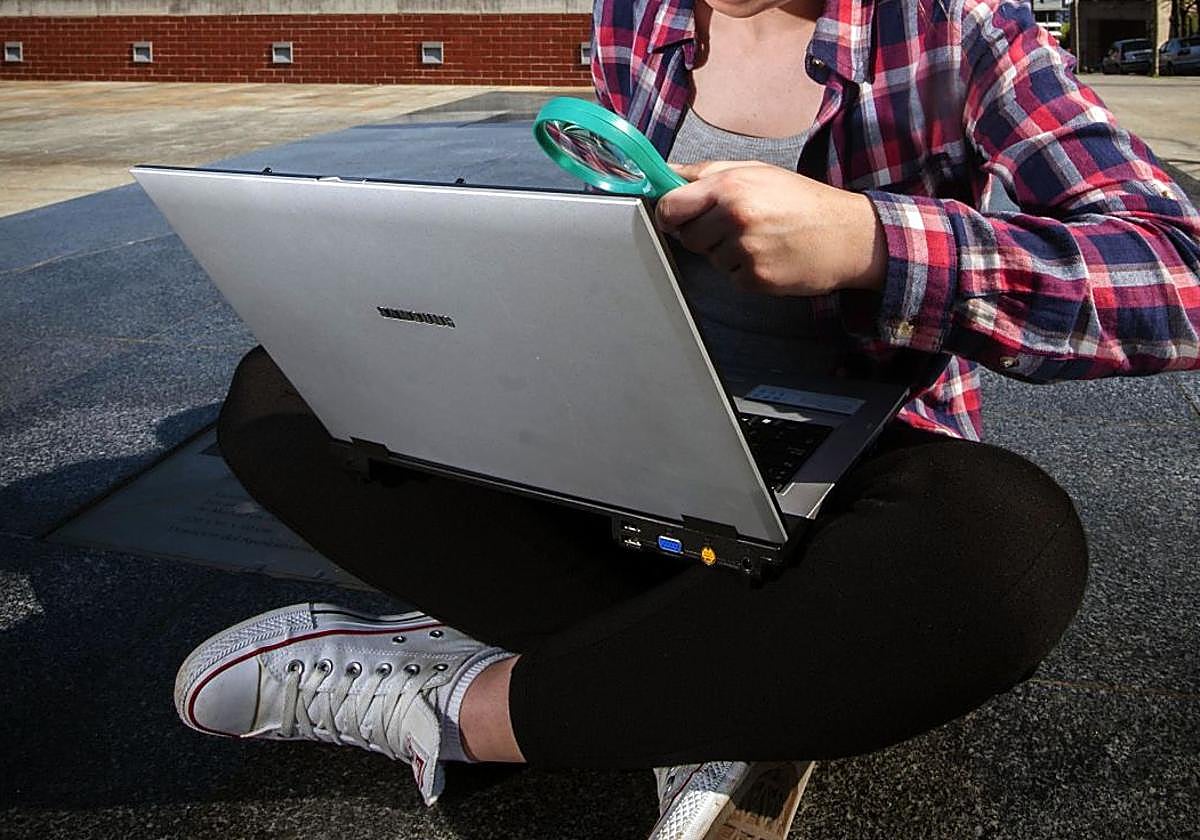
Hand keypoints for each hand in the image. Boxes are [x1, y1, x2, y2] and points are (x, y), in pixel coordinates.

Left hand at [655, 160, 886, 295]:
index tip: (675, 217)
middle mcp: (735, 216)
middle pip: (687, 237)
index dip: (668, 214)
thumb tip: (668, 175)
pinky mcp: (755, 277)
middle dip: (703, 234)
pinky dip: (745, 270)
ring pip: (710, 258)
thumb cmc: (801, 200)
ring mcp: (745, 250)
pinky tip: (769, 255)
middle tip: (735, 225)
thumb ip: (707, 172)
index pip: (670, 207)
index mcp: (730, 186)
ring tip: (760, 238)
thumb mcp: (757, 171)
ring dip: (726, 252)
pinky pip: (731, 277)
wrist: (847, 234)